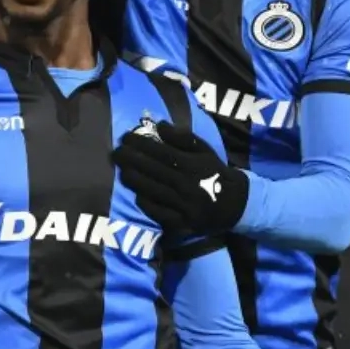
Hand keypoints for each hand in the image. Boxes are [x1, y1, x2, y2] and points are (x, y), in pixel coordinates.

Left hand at [111, 121, 247, 235]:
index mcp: (193, 165)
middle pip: (154, 171)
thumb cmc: (214, 173)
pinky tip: (136, 194)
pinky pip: (158, 212)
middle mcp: (187, 185)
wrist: (234, 204)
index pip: (162, 153)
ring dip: (134, 180)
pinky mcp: (181, 223)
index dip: (141, 144)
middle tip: (115, 153)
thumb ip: (183, 138)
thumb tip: (160, 125)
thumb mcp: (205, 151)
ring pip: (153, 191)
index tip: (126, 137)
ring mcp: (183, 205)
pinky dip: (146, 203)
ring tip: (121, 170)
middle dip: (131, 160)